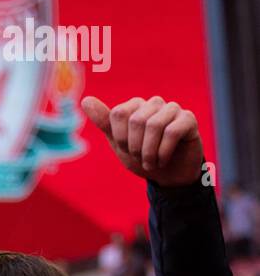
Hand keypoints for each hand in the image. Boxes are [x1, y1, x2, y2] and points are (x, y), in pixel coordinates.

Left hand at [81, 95, 202, 187]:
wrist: (168, 175)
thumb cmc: (142, 156)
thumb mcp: (118, 142)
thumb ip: (104, 121)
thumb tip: (86, 100)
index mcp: (134, 106)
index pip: (118, 114)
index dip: (121, 138)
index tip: (126, 149)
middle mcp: (153, 103)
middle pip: (136, 120)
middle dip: (135, 147)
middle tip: (140, 159)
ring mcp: (172, 109)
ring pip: (154, 125)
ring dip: (149, 152)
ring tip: (151, 163)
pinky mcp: (189, 119)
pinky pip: (172, 131)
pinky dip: (164, 151)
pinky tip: (164, 160)